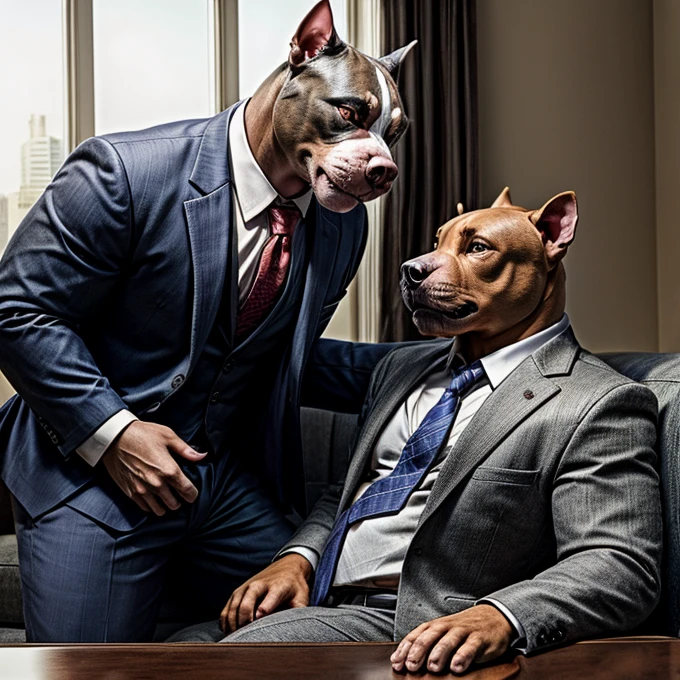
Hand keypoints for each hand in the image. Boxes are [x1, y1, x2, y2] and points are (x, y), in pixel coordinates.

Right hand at [102, 420, 206, 515]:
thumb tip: (203, 456)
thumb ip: (186, 450)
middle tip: (178, 493)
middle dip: (180, 500)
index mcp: (169, 470)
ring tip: (166, 497)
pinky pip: (144, 508)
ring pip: (160, 510)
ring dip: (165, 505)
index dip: (193, 494)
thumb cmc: (143, 434)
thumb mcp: (168, 436)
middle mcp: (157, 484)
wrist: (114, 437)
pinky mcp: (130, 492)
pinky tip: (153, 497)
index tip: (192, 492)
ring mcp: (142, 490)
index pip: (188, 492)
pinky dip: (151, 505)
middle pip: (175, 504)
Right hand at [221, 553, 312, 633]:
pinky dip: (225, 622)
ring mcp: (245, 587)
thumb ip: (300, 611)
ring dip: (233, 624)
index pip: (271, 596)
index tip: (259, 617)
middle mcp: (259, 585)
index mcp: (278, 586)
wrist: (286, 567)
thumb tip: (296, 626)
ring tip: (237, 639)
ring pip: (233, 606)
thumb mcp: (302, 596)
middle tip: (246, 636)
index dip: (265, 607)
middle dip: (244, 619)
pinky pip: (226, 609)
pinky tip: (230, 632)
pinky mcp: (237, 592)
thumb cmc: (294, 586)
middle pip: (247, 600)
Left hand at [390, 604, 512, 674]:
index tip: (396, 662)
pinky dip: (463, 656)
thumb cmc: (463, 629)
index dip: (406, 648)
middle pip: (430, 636)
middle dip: (419, 650)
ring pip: (449, 640)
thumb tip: (406, 661)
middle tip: (411, 665)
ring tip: (433, 667)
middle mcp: (448, 626)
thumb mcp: (444, 634)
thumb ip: (428, 645)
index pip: (417, 635)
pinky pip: (471, 646)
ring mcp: (464, 631)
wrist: (493, 617)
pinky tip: (457, 667)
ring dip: (439, 653)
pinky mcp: (480, 638)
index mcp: (436, 626)